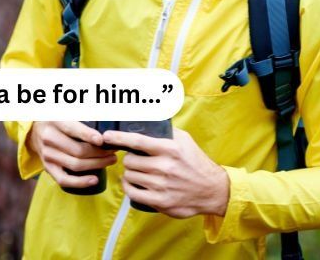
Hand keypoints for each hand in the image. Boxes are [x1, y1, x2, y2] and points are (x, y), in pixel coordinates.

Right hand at [27, 121, 116, 188]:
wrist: (35, 131)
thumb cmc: (58, 122)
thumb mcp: (65, 114)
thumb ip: (82, 121)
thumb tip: (105, 132)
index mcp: (54, 122)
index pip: (71, 128)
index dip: (87, 135)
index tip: (102, 140)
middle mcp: (48, 138)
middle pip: (78, 150)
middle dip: (100, 153)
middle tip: (113, 151)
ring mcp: (47, 155)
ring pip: (75, 165)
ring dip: (96, 165)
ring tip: (110, 161)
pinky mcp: (48, 168)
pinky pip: (64, 180)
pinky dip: (80, 182)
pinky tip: (94, 179)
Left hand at [102, 127, 228, 217]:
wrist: (213, 190)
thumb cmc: (195, 162)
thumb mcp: (184, 140)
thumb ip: (165, 130)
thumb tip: (146, 118)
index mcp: (170, 149)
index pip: (137, 141)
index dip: (119, 138)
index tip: (106, 136)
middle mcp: (165, 167)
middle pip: (129, 161)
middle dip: (129, 159)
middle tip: (136, 160)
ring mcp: (162, 185)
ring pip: (129, 176)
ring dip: (130, 173)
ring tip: (138, 171)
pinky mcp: (161, 202)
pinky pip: (132, 193)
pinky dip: (128, 187)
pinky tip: (132, 183)